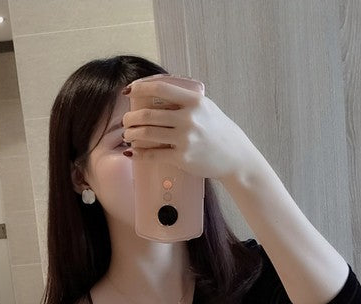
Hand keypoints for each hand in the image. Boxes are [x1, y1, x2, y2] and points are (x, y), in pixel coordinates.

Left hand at [122, 77, 257, 180]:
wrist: (235, 157)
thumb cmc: (219, 132)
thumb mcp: (207, 108)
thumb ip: (186, 101)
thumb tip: (159, 96)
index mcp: (194, 101)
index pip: (160, 88)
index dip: (139, 88)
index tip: (128, 92)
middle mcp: (188, 118)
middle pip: (148, 115)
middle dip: (130, 118)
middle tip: (126, 121)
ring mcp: (185, 139)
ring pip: (146, 134)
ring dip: (131, 134)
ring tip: (127, 135)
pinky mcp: (182, 158)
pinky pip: (153, 155)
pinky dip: (139, 153)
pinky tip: (133, 152)